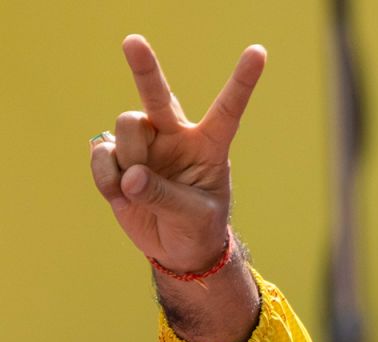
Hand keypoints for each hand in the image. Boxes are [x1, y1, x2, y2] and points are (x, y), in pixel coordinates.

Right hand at [90, 35, 266, 273]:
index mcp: (209, 144)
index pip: (228, 108)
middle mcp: (175, 136)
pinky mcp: (117, 157)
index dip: (242, 81)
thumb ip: (165, 196)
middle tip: (133, 42)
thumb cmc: (198, 226)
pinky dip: (107, 178)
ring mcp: (144, 144)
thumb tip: (130, 175)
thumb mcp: (194, 216)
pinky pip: (102, 154)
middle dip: (144, 68)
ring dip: (131, 158)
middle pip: (157, 95)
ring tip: (140, 188)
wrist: (177, 249)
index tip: (259, 52)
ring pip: (128, 127)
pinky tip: (121, 194)